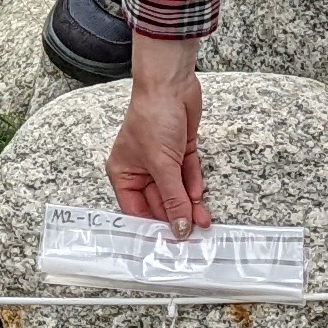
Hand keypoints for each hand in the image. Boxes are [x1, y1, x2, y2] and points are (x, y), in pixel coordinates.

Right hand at [106, 37, 206, 228]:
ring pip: (177, 190)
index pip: (137, 210)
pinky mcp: (180, 151)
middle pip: (160, 202)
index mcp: (124, 173)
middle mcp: (141, 169)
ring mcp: (162, 160)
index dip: (152, 226)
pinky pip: (188, 175)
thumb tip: (179, 227)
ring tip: (203, 220)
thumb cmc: (152, 117)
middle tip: (193, 234)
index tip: (169, 243)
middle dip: (177, 215)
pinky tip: (200, 196)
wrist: (171, 84)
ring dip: (190, 203)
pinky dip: (194, 184)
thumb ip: (173, 199)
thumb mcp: (162, 165)